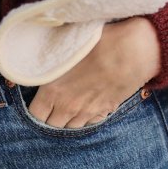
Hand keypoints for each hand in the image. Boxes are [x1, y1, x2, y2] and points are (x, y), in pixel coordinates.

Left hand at [27, 17, 161, 129]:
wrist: (134, 51)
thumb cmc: (99, 41)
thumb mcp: (68, 43)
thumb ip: (51, 53)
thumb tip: (40, 46)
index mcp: (53, 90)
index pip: (34, 114)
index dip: (33, 110)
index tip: (35, 100)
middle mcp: (68, 106)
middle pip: (51, 126)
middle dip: (49, 117)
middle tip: (50, 104)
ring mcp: (88, 112)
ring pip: (71, 127)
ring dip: (67, 119)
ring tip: (67, 106)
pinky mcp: (105, 111)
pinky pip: (89, 123)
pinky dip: (85, 118)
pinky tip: (86, 105)